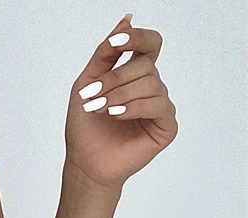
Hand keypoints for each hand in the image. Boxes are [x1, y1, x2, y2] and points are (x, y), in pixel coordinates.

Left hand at [65, 13, 177, 189]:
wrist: (84, 162)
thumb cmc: (85, 128)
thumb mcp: (86, 84)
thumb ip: (105, 54)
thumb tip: (125, 20)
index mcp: (134, 75)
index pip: (148, 45)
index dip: (137, 38)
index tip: (117, 40)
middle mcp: (150, 87)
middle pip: (145, 65)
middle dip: (115, 79)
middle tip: (92, 97)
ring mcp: (160, 106)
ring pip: (150, 84)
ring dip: (120, 95)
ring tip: (101, 110)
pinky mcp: (166, 126)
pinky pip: (158, 106)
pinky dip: (134, 108)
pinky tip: (117, 116)